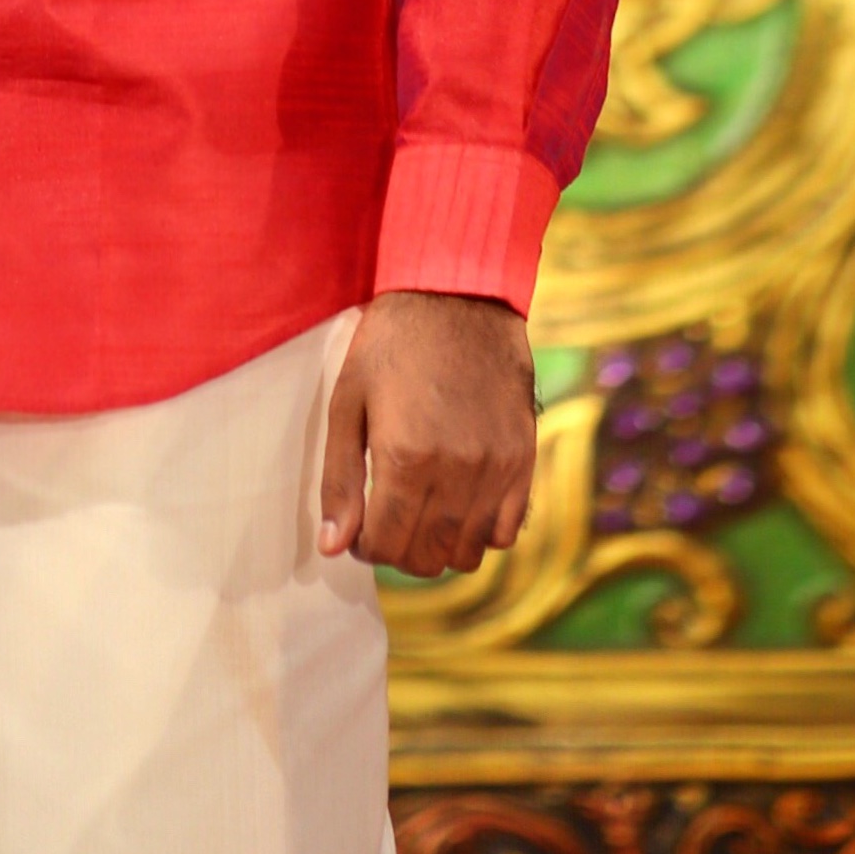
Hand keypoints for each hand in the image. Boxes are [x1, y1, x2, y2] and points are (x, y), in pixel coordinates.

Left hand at [318, 291, 534, 578]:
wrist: (458, 296)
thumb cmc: (392, 344)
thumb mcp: (348, 402)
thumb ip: (339, 479)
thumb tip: (332, 546)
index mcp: (405, 458)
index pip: (385, 545)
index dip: (365, 547)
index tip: (360, 530)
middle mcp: (456, 472)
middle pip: (426, 558)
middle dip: (398, 551)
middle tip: (387, 522)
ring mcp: (495, 469)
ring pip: (467, 554)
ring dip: (438, 547)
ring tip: (421, 514)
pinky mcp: (522, 460)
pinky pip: (507, 531)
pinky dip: (481, 533)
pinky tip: (459, 505)